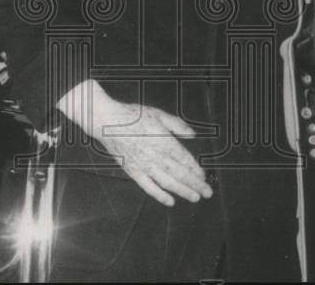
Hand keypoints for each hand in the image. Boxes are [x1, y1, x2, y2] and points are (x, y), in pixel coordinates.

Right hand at [58, 80, 212, 206]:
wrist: (106, 121)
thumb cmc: (133, 115)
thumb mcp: (158, 113)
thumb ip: (177, 124)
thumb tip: (192, 135)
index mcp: (163, 140)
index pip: (184, 159)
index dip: (195, 169)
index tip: (204, 177)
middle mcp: (155, 155)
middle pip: (179, 173)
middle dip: (195, 184)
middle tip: (207, 193)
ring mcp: (144, 165)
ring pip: (167, 182)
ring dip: (182, 191)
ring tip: (194, 198)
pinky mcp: (132, 171)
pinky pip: (148, 187)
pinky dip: (160, 196)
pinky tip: (170, 201)